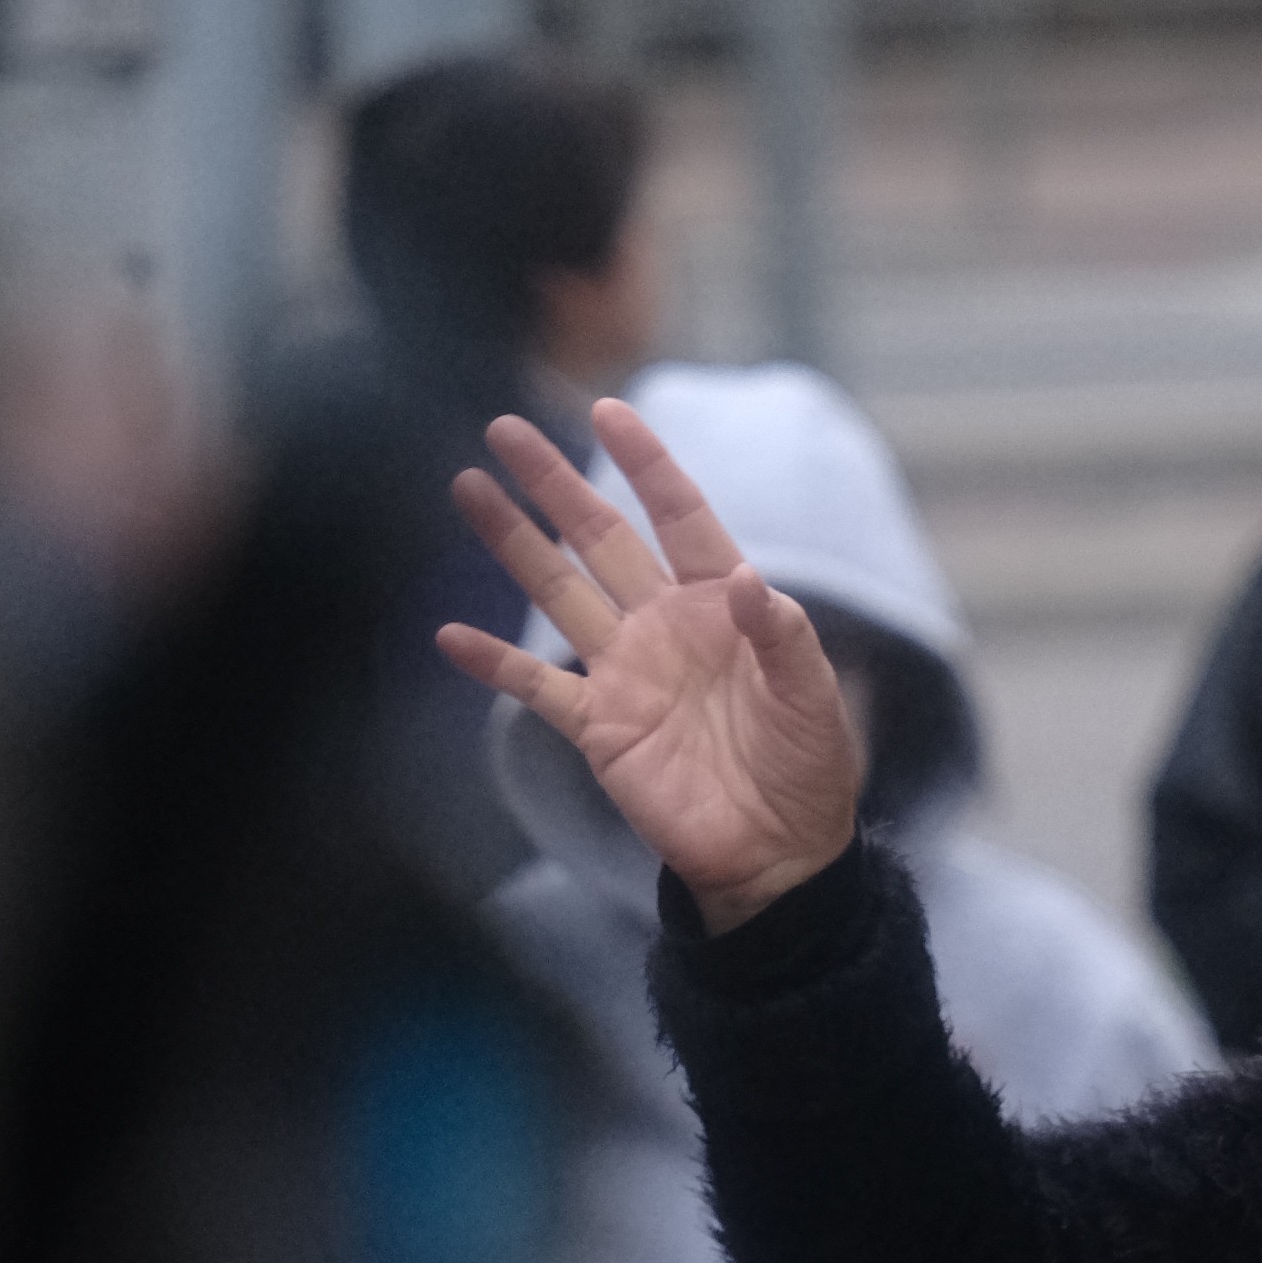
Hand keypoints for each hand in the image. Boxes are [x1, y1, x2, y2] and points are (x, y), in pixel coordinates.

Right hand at [434, 403, 859, 930]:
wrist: (779, 853)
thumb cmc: (809, 766)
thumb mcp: (812, 696)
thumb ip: (780, 634)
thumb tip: (745, 578)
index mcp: (722, 604)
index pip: (679, 515)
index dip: (646, 463)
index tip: (610, 409)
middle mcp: (665, 625)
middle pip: (601, 537)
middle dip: (556, 483)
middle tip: (505, 428)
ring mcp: (626, 672)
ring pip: (559, 591)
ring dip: (514, 544)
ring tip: (469, 489)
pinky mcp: (599, 727)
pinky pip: (538, 686)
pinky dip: (496, 664)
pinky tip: (449, 636)